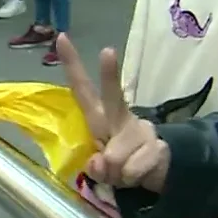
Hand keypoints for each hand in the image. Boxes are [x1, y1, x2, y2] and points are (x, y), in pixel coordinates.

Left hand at [58, 33, 170, 191]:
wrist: (155, 175)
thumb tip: (100, 162)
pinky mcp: (158, 145)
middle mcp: (121, 117)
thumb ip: (95, 166)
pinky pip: (132, 170)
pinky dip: (131, 179)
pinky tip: (139, 173)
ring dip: (116, 174)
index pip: (82, 89)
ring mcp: (141, 129)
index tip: (60, 38)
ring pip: (115, 157)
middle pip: (113, 96)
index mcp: (100, 117)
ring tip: (124, 172)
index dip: (72, 65)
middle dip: (109, 75)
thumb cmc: (119, 164)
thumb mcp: (101, 169)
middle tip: (108, 51)